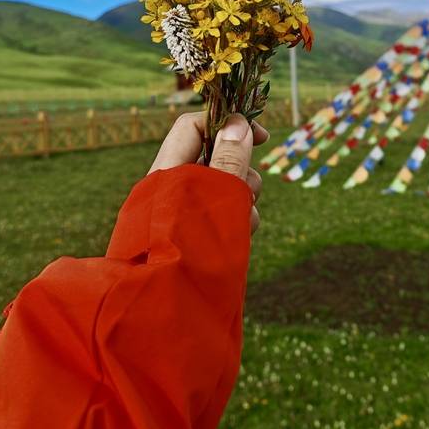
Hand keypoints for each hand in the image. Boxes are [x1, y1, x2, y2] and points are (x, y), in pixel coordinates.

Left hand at [148, 112, 268, 234]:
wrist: (176, 305)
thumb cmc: (193, 244)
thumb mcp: (217, 193)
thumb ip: (229, 157)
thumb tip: (237, 122)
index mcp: (167, 171)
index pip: (191, 126)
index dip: (226, 122)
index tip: (260, 135)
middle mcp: (174, 186)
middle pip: (214, 156)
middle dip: (240, 167)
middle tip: (249, 186)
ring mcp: (186, 209)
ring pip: (224, 184)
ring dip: (242, 196)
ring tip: (243, 216)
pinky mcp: (199, 230)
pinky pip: (225, 210)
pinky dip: (237, 217)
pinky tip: (240, 232)